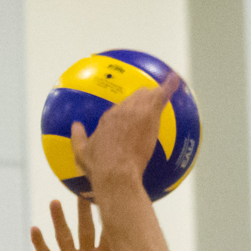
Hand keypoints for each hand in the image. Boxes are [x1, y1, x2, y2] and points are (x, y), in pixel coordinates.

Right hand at [31, 199, 122, 250]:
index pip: (109, 228)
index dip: (109, 211)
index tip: (110, 190)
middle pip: (86, 225)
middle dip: (84, 207)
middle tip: (83, 186)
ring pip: (64, 236)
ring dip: (59, 220)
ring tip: (55, 202)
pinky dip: (40, 243)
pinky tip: (35, 229)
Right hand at [69, 72, 181, 193]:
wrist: (115, 173)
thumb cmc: (99, 166)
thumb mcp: (82, 153)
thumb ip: (78, 137)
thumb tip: (75, 126)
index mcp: (108, 118)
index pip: (119, 109)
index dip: (125, 112)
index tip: (128, 116)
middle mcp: (122, 111)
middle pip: (136, 97)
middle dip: (143, 98)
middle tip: (150, 105)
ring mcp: (137, 112)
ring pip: (149, 95)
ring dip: (156, 94)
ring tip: (168, 86)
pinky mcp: (149, 115)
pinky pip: (162, 95)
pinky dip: (169, 85)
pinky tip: (175, 78)